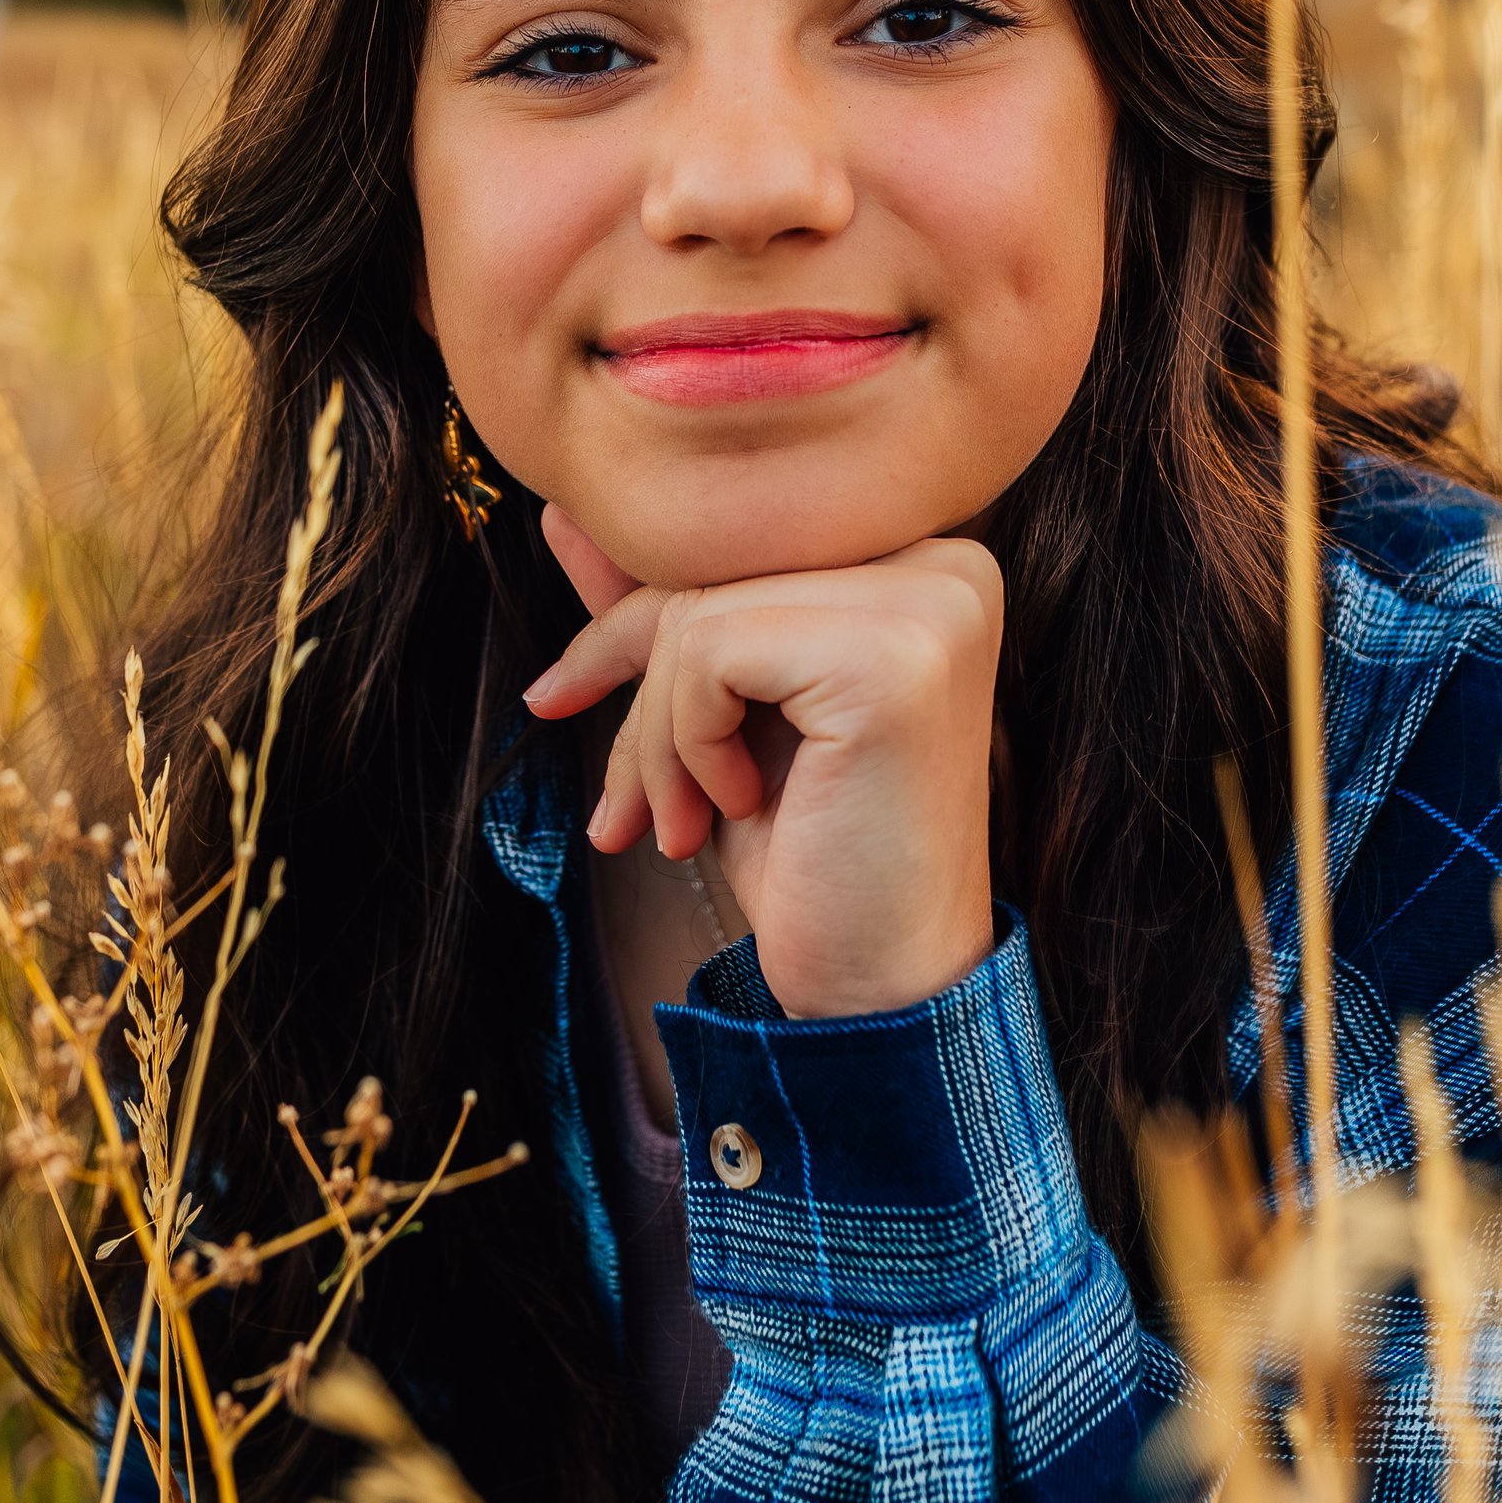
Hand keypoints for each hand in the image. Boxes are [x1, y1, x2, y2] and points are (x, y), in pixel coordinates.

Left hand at [526, 511, 1000, 1017]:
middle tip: (632, 812)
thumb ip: (664, 608)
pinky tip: (736, 810)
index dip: (632, 628)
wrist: (878, 989)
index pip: (734, 549)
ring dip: (656, 740)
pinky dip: (688, 744)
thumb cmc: (809, 856)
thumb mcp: (721, 717)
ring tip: (684, 826)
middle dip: (639, 698)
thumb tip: (568, 514)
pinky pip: (712, 652)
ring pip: (698, 616)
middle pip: (712, 574)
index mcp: (922, 562)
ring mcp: (930, 605)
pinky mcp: (895, 656)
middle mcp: (946, 564)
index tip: (555, 699)